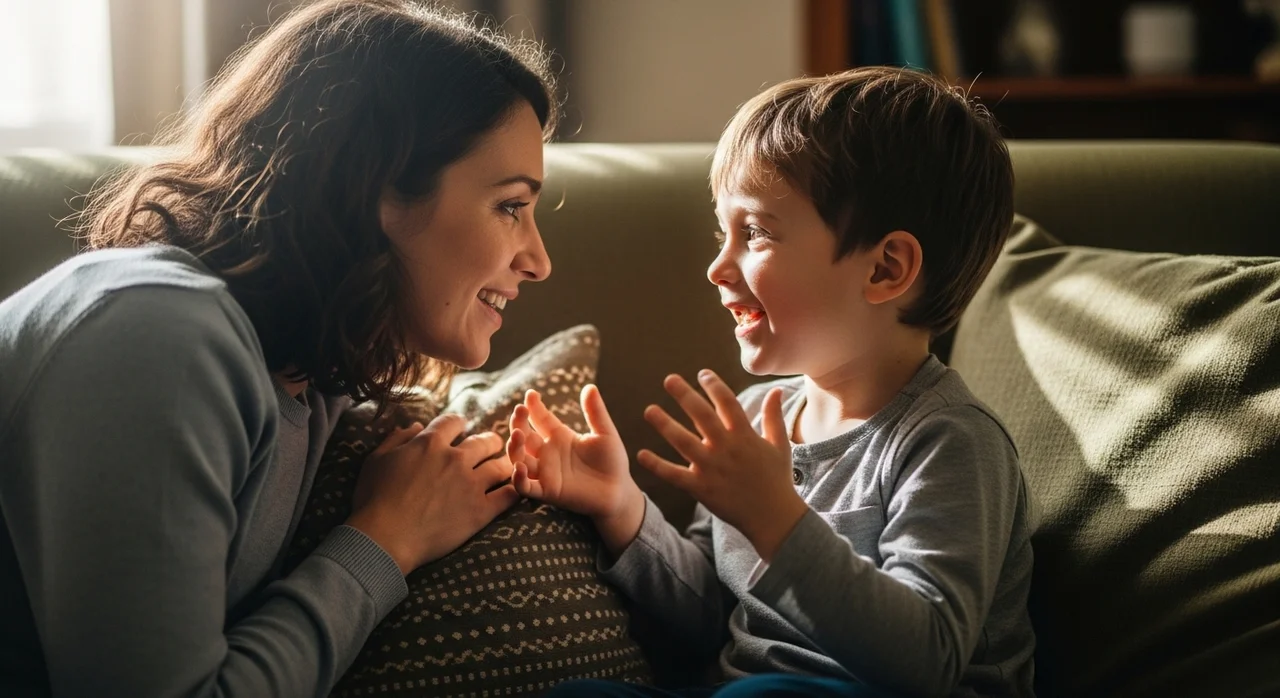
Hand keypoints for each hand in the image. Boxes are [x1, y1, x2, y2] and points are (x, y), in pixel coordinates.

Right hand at [346, 414, 519, 573]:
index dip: (458, 423)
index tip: (461, 428)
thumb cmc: (374, 500)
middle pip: (485, 440)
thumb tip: (415, 426)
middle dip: (489, 441)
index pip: (454, 422)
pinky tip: (513, 490)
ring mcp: (471, 484)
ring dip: (505, 463)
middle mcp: (455, 459)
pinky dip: (514, 490)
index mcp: (430, 444)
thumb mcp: (376, 460)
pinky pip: (508, 495)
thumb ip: (397, 439)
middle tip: (491, 446)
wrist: (384, 538)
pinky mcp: (481, 510)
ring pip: (502, 465)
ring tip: (505, 467)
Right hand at [506, 385, 643, 552]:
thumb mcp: (605, 433)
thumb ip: (595, 412)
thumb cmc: (612, 461)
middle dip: (518, 423)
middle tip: (520, 411)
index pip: (540, 418)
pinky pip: (526, 486)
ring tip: (517, 434)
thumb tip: (590, 387)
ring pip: (519, 459)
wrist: (619, 490)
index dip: (533, 406)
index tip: (530, 394)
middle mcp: (548, 453)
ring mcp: (546, 472)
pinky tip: (520, 467)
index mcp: (559, 436)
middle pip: (524, 436)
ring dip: (514, 447)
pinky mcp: (548, 491)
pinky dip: (518, 479)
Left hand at [638, 370, 807, 561]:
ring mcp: (712, 468)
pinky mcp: (701, 488)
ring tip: (649, 410)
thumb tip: (776, 391)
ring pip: (684, 442)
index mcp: (745, 435)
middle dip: (685, 395)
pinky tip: (641, 455)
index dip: (715, 386)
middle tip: (669, 379)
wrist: (773, 517)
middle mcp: (726, 448)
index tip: (702, 374)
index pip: (728, 403)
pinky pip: (675, 475)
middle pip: (702, 416)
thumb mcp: (780, 445)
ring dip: (665, 425)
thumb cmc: (777, 479)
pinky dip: (657, 466)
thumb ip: (774, 416)